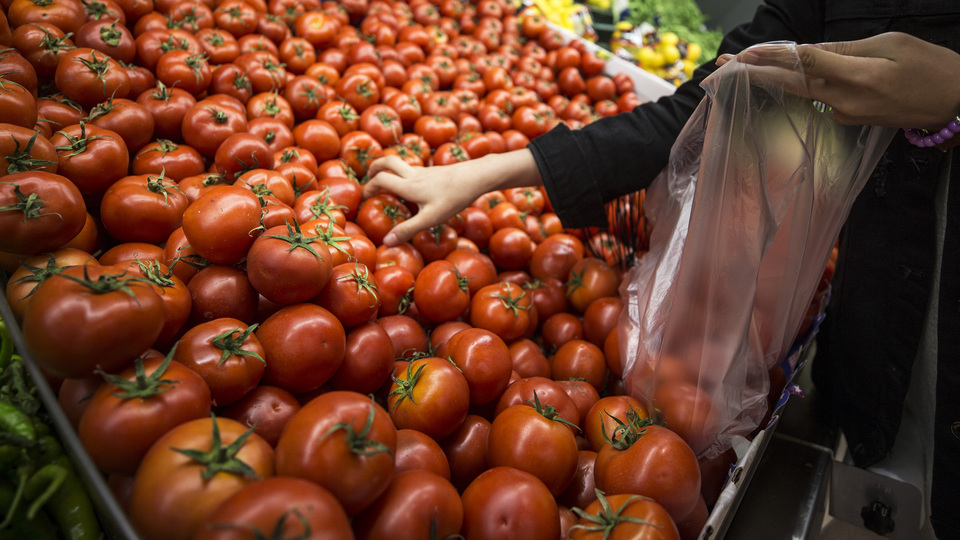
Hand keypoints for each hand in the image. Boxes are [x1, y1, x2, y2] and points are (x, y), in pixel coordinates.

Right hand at [362, 149, 542, 245]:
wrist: (476, 177)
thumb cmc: (454, 198)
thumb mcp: (431, 218)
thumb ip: (408, 230)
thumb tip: (387, 242)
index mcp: (408, 185)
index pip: (380, 179)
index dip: (369, 187)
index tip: (364, 197)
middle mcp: (413, 174)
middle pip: (388, 160)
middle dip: (375, 167)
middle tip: (369, 178)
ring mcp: (425, 171)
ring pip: (401, 164)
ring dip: (390, 169)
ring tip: (388, 184)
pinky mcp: (434, 172)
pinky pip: (414, 170)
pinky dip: (405, 175)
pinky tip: (413, 189)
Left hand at [717, 32, 959, 130]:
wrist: (955, 105)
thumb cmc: (930, 68)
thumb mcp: (891, 45)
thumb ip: (846, 49)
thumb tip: (810, 51)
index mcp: (856, 77)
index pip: (803, 63)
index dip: (771, 57)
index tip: (743, 54)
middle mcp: (844, 100)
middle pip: (790, 84)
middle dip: (753, 74)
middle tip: (720, 66)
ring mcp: (844, 114)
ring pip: (801, 91)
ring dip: (771, 79)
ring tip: (740, 68)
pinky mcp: (848, 119)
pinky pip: (818, 97)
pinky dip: (799, 85)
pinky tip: (783, 76)